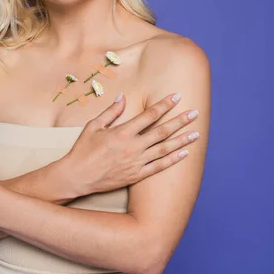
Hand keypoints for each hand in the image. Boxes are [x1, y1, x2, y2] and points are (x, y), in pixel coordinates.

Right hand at [65, 92, 198, 195]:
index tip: (177, 97)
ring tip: (196, 133)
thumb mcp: (93, 126)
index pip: (149, 115)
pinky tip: (184, 153)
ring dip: (182, 140)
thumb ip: (111, 112)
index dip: (165, 105)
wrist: (77, 176)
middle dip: (180, 121)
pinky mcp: (136, 175)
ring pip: (165, 149)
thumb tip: (123, 97)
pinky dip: (173, 160)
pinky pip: (159, 167)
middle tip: (195, 113)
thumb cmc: (83, 150)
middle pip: (162, 131)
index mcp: (123, 132)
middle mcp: (133, 147)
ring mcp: (136, 162)